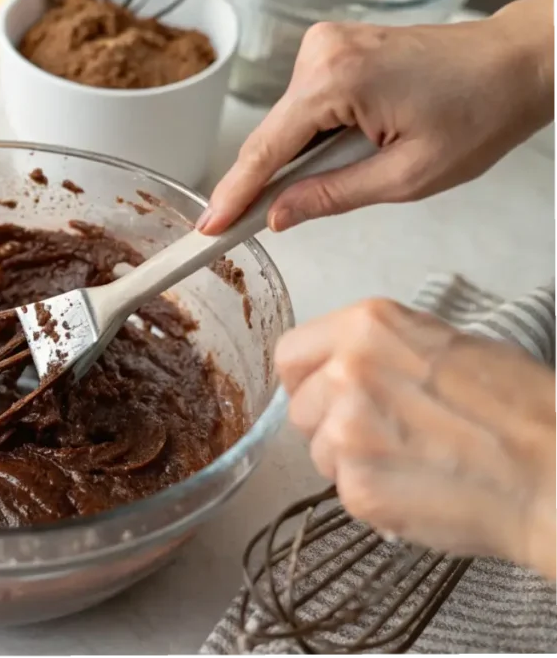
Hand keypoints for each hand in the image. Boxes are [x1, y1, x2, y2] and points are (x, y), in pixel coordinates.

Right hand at [197, 0, 555, 234]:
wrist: (516, 63)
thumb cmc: (478, 111)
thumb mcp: (405, 177)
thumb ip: (331, 197)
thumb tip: (278, 214)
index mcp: (336, 81)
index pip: (265, 151)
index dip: (233, 196)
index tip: (208, 228)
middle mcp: (322, 54)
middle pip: (271, 137)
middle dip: (265, 182)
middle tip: (245, 227)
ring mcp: (327, 47)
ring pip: (289, 124)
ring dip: (302, 158)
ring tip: (359, 168)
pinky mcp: (336, 51)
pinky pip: (306, 107)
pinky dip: (315, 137)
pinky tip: (351, 149)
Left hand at [275, 298, 556, 578]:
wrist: (555, 473)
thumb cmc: (518, 407)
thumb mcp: (444, 343)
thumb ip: (381, 349)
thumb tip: (342, 365)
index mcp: (367, 327)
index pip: (291, 354)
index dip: (308, 378)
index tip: (324, 393)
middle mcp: (346, 372)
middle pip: (300, 407)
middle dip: (329, 423)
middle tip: (381, 433)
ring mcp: (346, 432)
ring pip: (318, 452)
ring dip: (350, 461)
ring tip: (408, 460)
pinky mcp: (357, 487)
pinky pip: (342, 491)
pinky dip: (371, 495)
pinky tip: (416, 486)